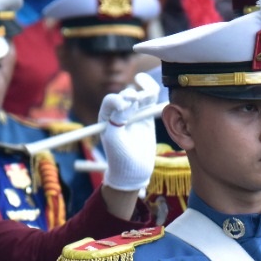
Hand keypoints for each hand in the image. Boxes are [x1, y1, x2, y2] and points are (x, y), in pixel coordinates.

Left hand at [99, 76, 161, 193]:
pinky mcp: (148, 115)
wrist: (134, 170)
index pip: (110, 100)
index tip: (123, 107)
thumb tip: (129, 102)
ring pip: (140, 94)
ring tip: (147, 96)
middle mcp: (119, 112)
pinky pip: (151, 100)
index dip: (117, 100)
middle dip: (132, 96)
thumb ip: (117, 119)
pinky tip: (153, 90)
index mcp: (106, 116)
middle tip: (136, 101)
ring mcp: (135, 112)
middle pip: (126, 95)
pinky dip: (153, 92)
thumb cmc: (119, 156)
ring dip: (144, 91)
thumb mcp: (114, 139)